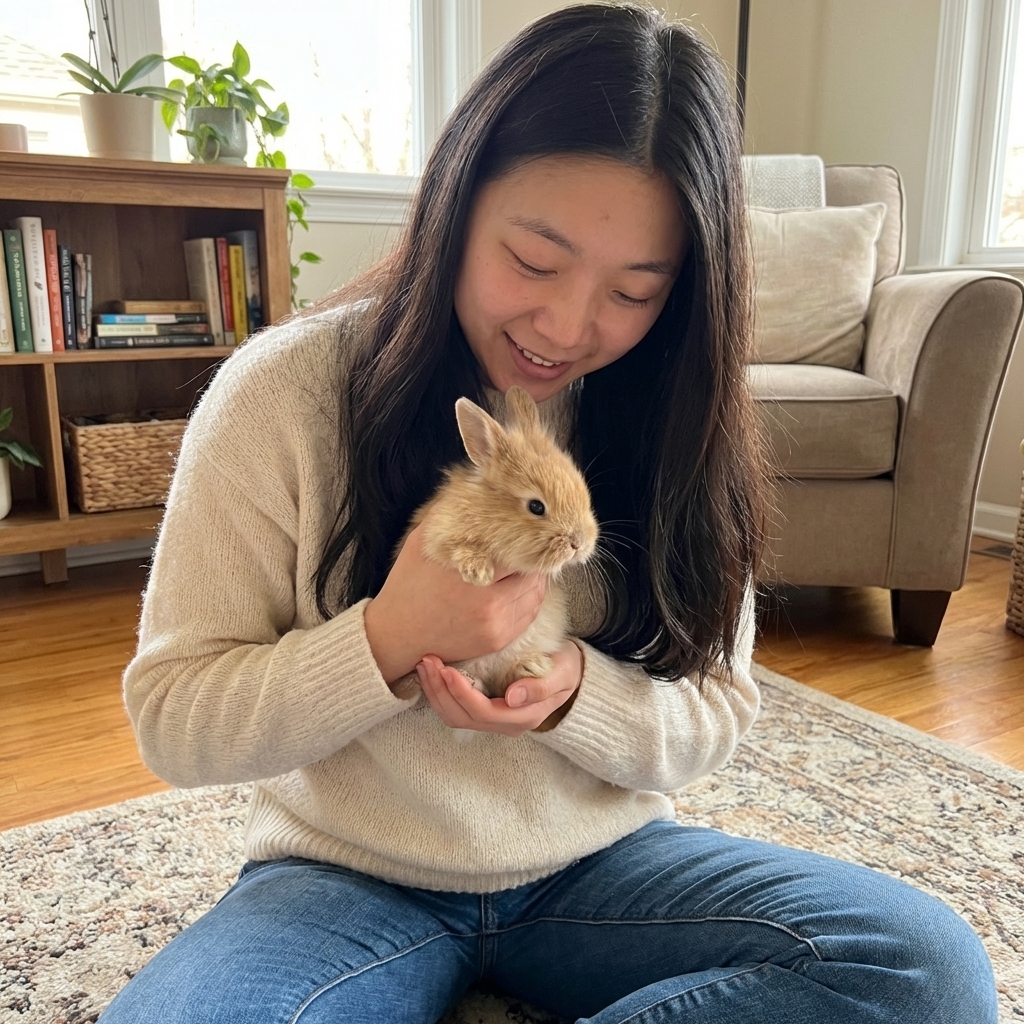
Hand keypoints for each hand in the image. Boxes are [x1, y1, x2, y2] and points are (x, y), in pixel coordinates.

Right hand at [364, 522, 546, 684]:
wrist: (397, 633)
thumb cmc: (408, 584)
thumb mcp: (423, 542)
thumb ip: (449, 516)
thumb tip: (474, 488)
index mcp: (471, 574)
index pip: (519, 552)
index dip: (527, 538)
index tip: (530, 529)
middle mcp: (488, 604)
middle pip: (532, 574)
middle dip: (534, 559)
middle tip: (536, 545)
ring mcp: (495, 626)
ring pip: (535, 595)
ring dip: (535, 579)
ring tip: (529, 565)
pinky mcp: (497, 640)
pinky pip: (528, 615)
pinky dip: (529, 599)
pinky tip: (521, 587)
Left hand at [415, 639, 582, 736]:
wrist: (568, 674)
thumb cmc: (565, 669)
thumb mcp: (561, 674)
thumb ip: (540, 687)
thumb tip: (513, 698)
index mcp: (522, 718)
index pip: (482, 712)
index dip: (461, 693)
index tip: (448, 670)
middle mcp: (504, 725)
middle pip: (461, 717)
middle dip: (440, 691)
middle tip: (428, 661)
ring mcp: (492, 721)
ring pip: (453, 717)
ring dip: (434, 693)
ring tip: (425, 665)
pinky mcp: (483, 711)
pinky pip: (454, 710)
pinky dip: (439, 693)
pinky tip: (432, 674)